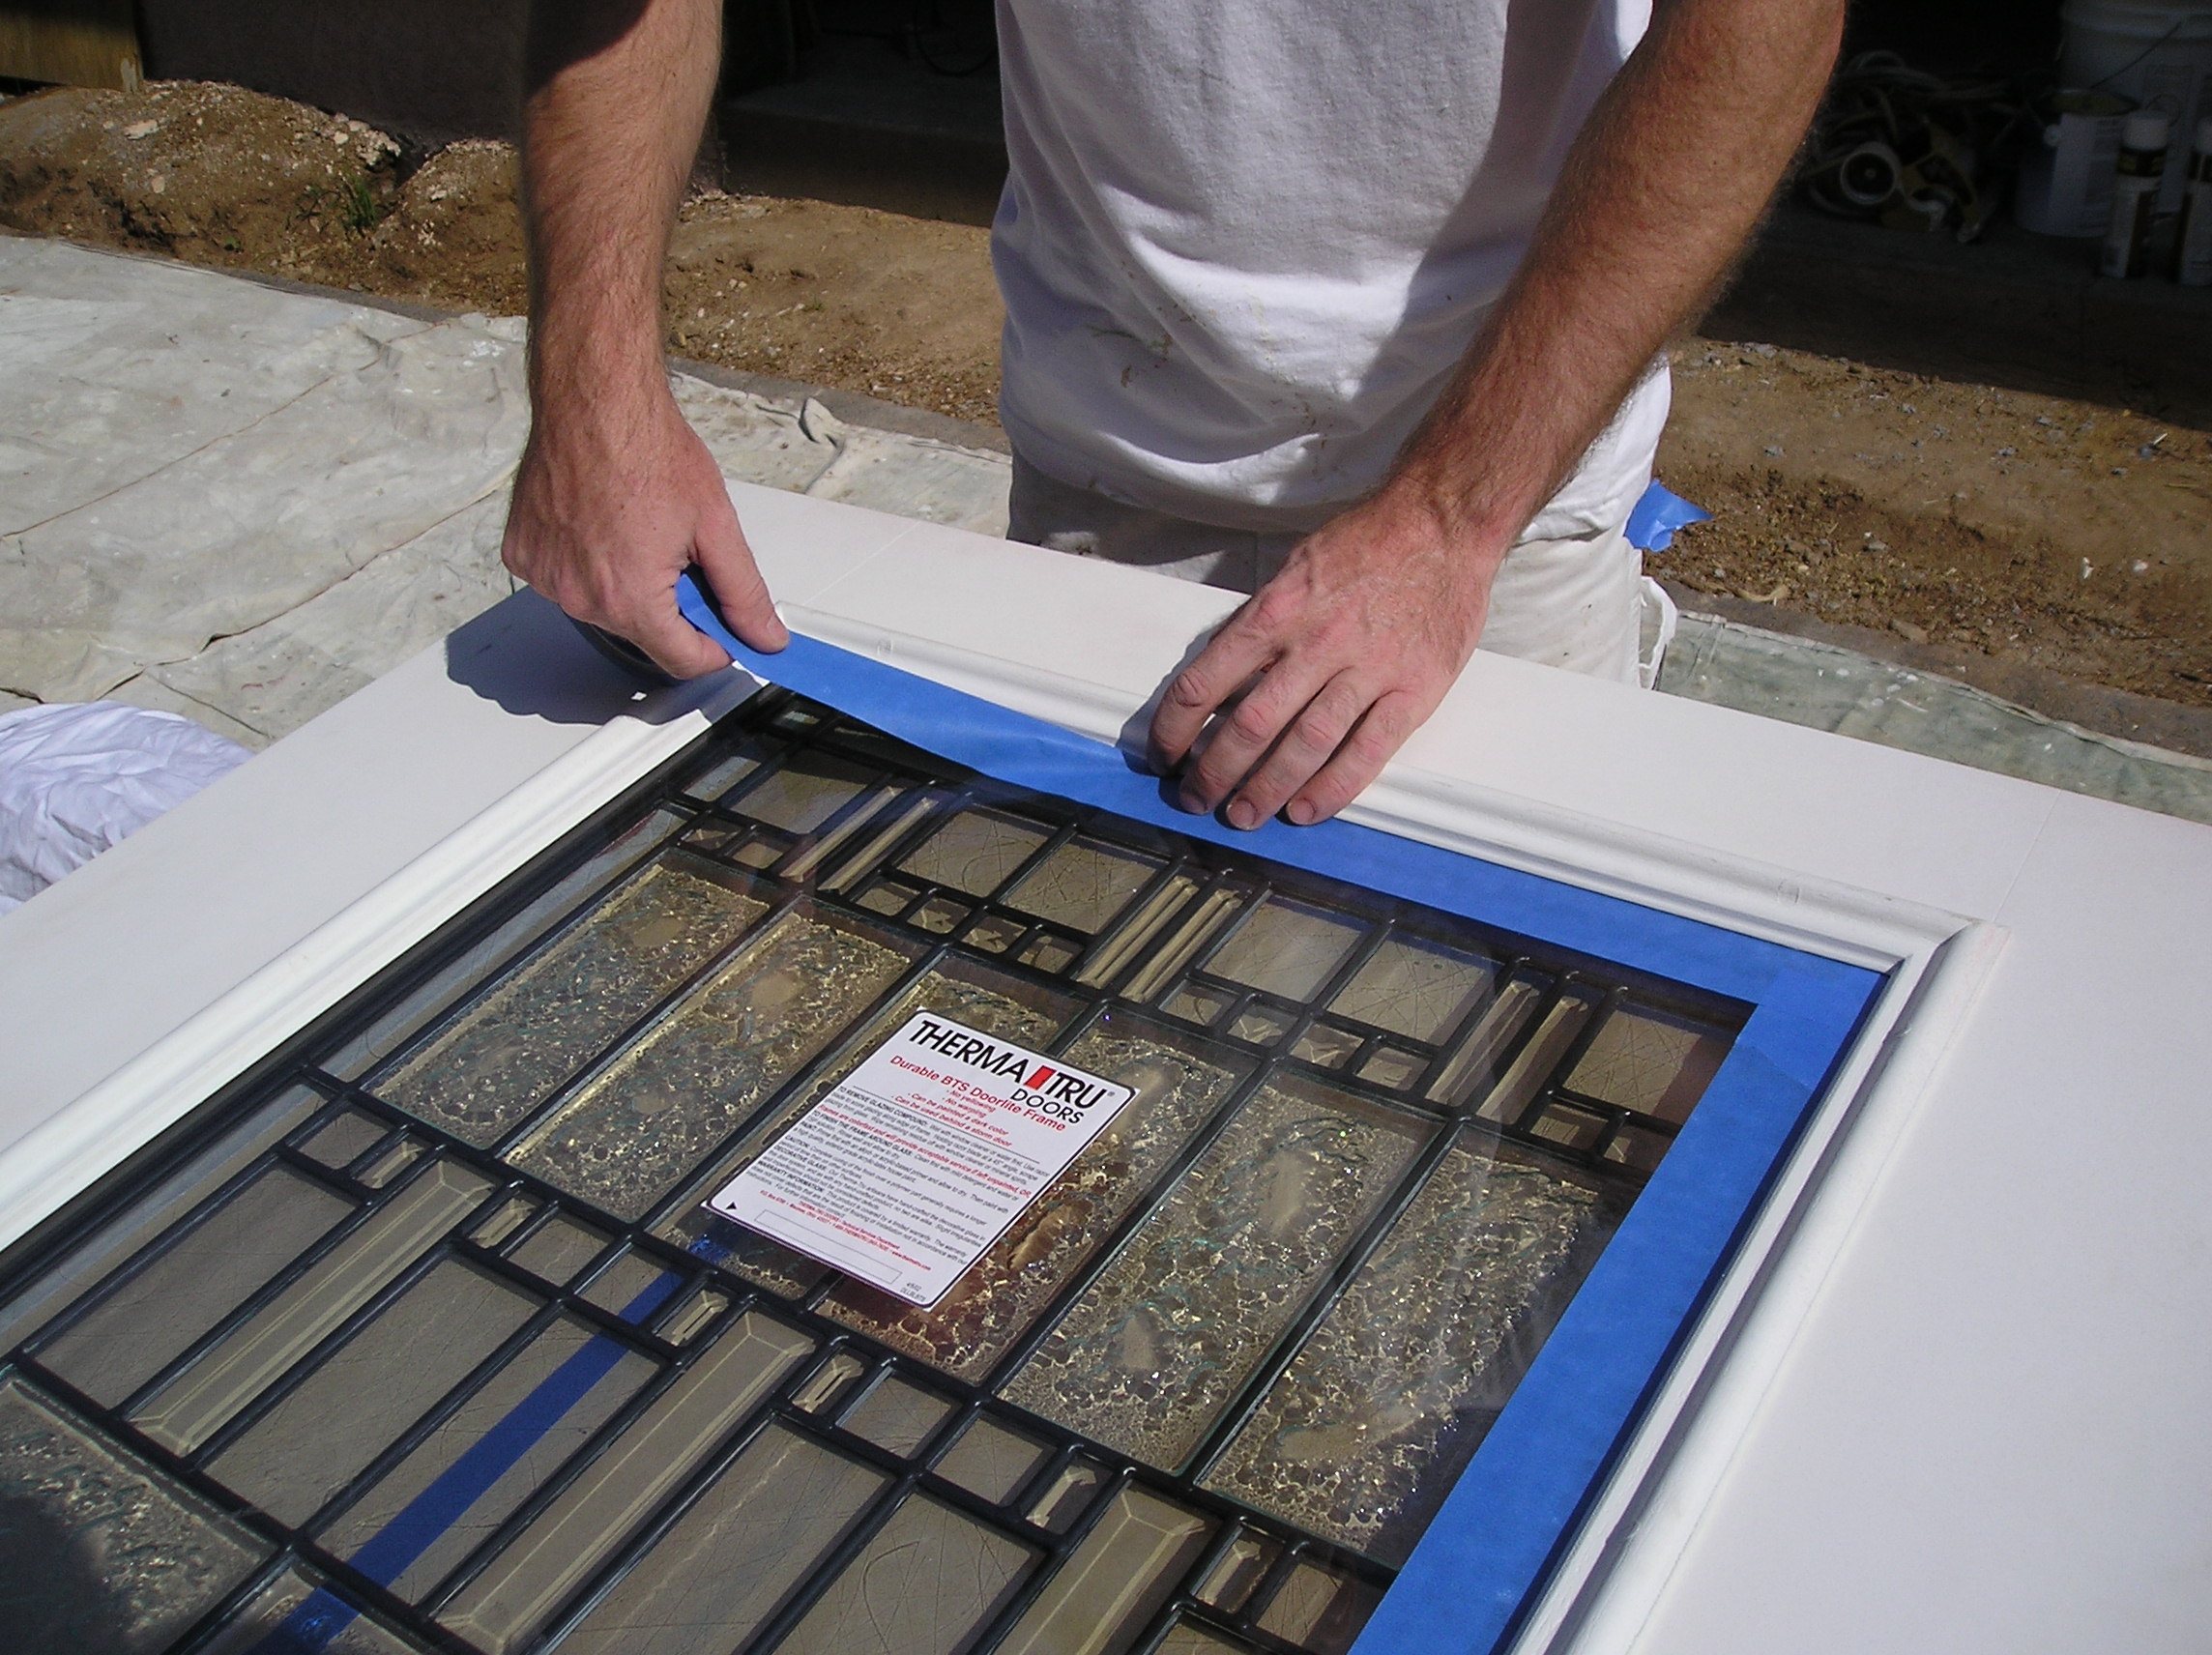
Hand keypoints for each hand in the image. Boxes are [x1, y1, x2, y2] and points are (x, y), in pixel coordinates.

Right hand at [502, 382, 788, 677]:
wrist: (594, 399)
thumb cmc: (646, 447)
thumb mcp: (715, 525)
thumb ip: (743, 592)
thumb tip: (764, 634)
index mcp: (631, 599)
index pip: (681, 661)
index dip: (713, 648)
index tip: (723, 630)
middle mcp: (581, 598)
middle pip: (643, 633)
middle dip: (670, 605)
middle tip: (679, 552)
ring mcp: (547, 577)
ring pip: (603, 607)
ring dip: (627, 582)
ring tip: (636, 528)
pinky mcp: (524, 555)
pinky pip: (566, 579)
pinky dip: (587, 562)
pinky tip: (600, 522)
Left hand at [1148, 485, 1501, 827]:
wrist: (1443, 524)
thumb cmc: (1368, 543)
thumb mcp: (1296, 567)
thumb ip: (1261, 621)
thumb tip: (1222, 675)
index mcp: (1277, 610)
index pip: (1205, 680)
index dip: (1174, 727)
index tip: (1164, 754)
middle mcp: (1316, 642)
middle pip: (1251, 725)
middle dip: (1214, 772)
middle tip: (1198, 797)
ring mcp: (1367, 669)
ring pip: (1304, 746)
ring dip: (1266, 789)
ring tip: (1243, 814)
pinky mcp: (1412, 690)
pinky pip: (1367, 751)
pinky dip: (1333, 788)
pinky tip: (1306, 809)